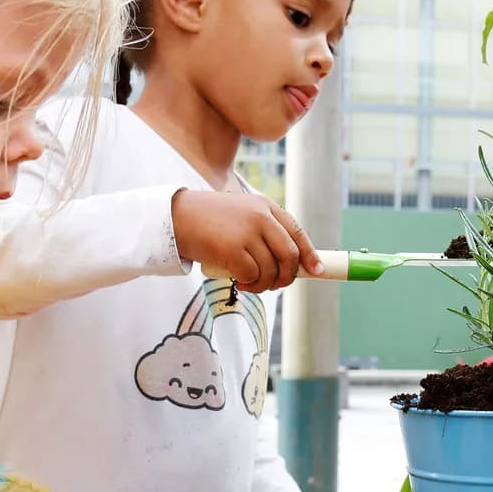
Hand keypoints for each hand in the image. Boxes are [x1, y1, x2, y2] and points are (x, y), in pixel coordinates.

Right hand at [172, 189, 323, 291]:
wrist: (176, 217)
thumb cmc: (209, 220)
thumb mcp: (242, 215)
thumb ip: (264, 230)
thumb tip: (289, 262)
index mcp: (266, 206)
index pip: (297, 232)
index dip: (309, 254)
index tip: (316, 271)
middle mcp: (261, 216)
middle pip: (290, 255)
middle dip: (287, 276)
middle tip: (275, 285)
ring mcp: (247, 232)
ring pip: (271, 270)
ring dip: (264, 284)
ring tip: (251, 282)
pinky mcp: (233, 249)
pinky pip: (253, 275)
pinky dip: (249, 284)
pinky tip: (239, 281)